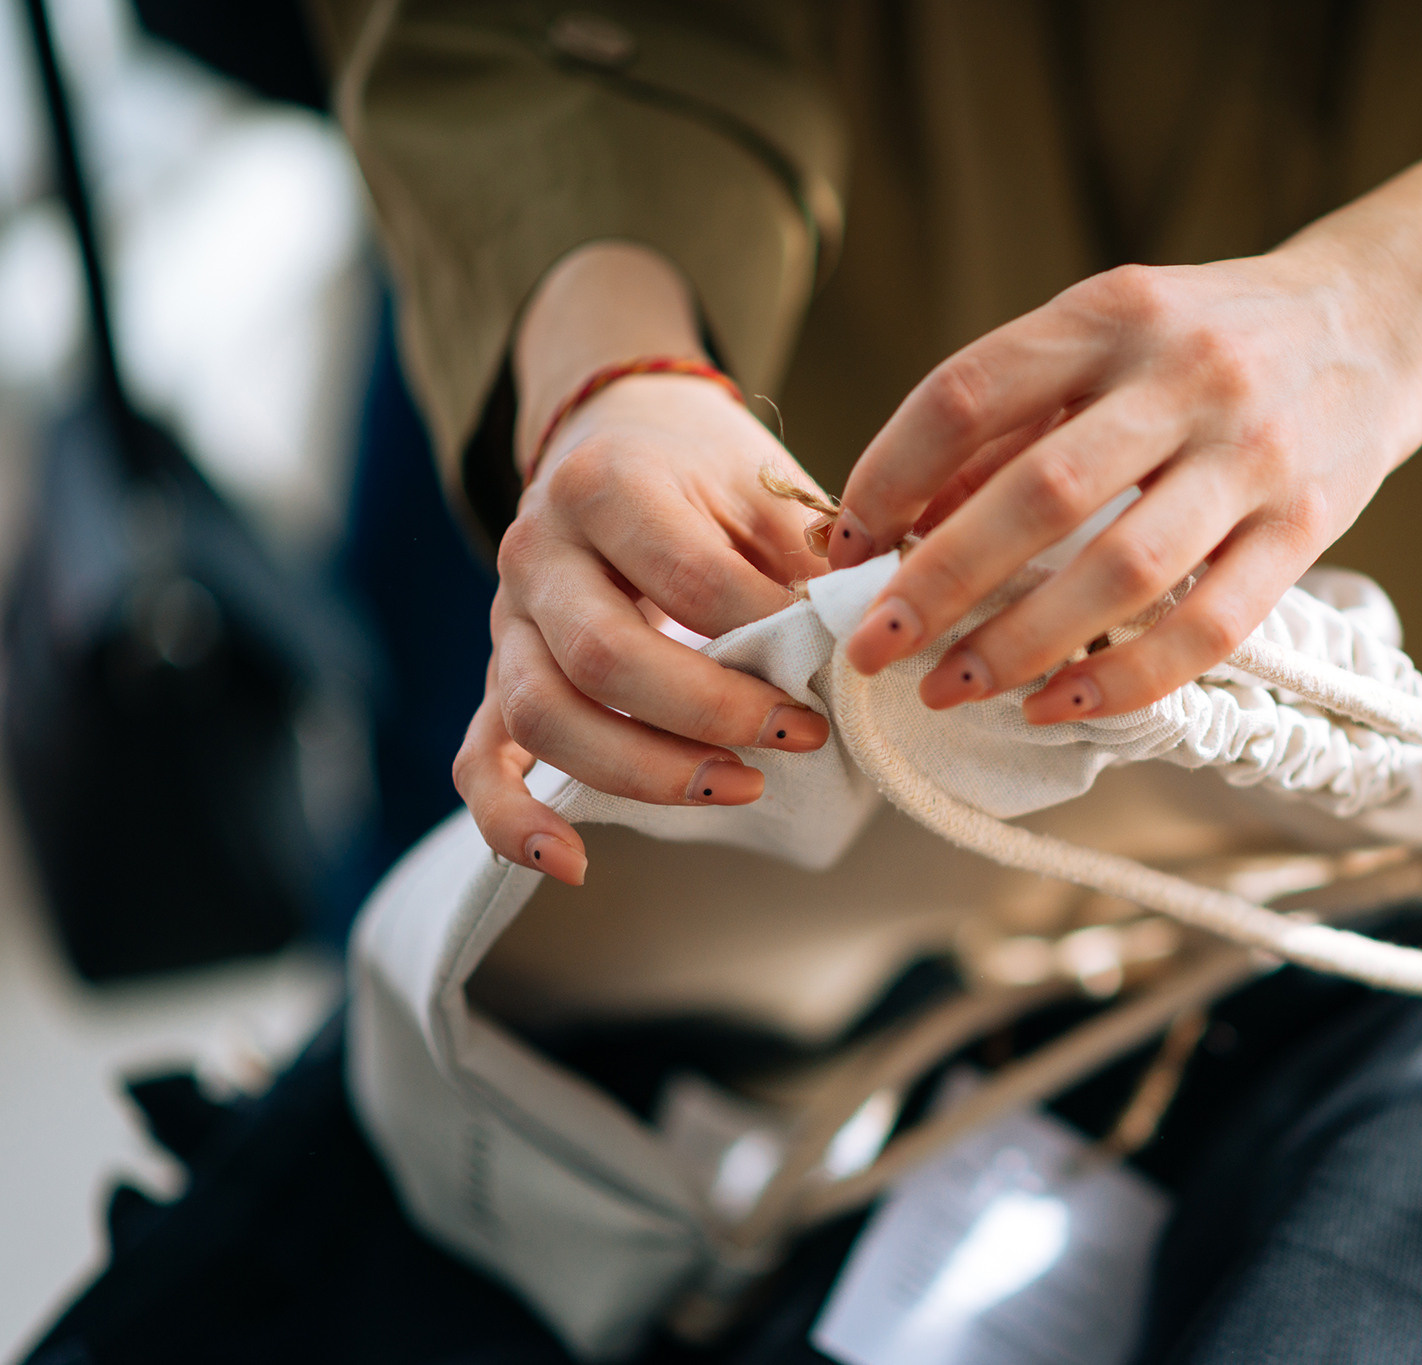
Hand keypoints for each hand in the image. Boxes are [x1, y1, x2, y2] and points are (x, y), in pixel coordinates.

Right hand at [454, 244, 829, 884]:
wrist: (618, 435)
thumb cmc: (708, 473)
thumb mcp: (766, 488)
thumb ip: (807, 562)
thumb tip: (866, 644)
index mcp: (605, 486)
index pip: (689, 580)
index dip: (768, 635)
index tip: (835, 665)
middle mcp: (537, 551)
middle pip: (604, 657)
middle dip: (711, 714)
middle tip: (800, 736)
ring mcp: (505, 620)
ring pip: (543, 714)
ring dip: (644, 770)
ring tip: (741, 785)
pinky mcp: (496, 676)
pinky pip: (479, 759)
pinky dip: (513, 820)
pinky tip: (571, 864)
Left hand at [826, 157, 1421, 721]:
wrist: (1382, 316)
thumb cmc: (1215, 333)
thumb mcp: (1110, 330)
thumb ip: (1012, 412)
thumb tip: (898, 517)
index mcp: (1111, 312)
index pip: (969, 392)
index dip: (890, 473)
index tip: (844, 542)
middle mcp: (1183, 376)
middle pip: (1039, 493)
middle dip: (938, 581)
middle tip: (871, 646)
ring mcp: (1252, 455)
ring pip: (1122, 570)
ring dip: (1022, 642)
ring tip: (951, 688)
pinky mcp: (1306, 526)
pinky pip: (1209, 624)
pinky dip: (1126, 678)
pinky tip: (1058, 706)